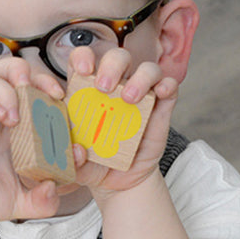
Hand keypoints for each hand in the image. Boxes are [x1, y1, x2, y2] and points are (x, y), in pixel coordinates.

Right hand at [0, 58, 65, 230]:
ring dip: (9, 88)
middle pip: (11, 72)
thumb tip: (53, 185)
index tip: (63, 102)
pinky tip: (2, 118)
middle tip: (47, 92)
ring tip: (17, 113)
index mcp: (15, 128)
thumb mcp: (24, 203)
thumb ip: (45, 201)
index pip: (34, 90)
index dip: (49, 87)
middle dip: (32, 73)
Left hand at [67, 47, 179, 201]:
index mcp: (87, 91)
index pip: (83, 60)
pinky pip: (169, 84)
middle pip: (116, 57)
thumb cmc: (93, 165)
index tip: (81, 70)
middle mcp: (115, 86)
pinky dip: (166, 84)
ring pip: (146, 67)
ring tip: (129, 99)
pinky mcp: (160, 106)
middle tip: (103, 87)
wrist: (120, 182)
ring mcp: (140, 94)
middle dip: (110, 65)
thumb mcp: (75, 165)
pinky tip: (160, 93)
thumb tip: (77, 150)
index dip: (81, 57)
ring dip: (139, 77)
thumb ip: (70, 159)